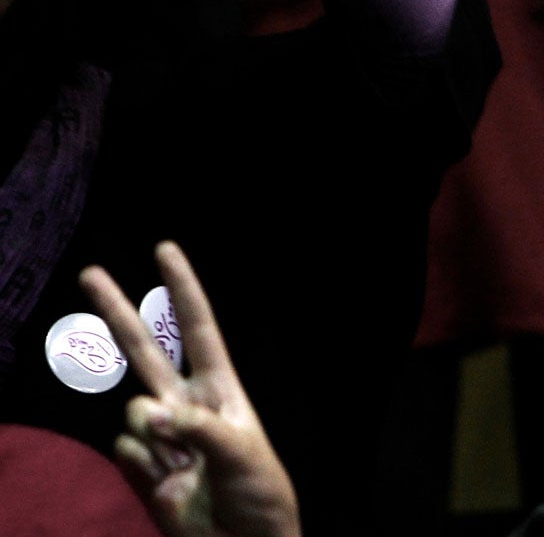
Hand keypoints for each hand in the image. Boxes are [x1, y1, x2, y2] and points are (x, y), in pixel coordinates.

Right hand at [80, 243, 300, 536]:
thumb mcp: (239, 451)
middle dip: (118, 311)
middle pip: (145, 348)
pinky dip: (144, 466)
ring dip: (156, 438)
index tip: (165, 249)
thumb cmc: (258, 490)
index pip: (197, 328)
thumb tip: (146, 414)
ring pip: (134, 409)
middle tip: (90, 272)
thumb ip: (194, 428)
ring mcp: (161, 432)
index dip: (181, 289)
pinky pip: (125, 449)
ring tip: (187, 467)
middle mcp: (187, 402)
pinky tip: (170, 481)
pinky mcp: (142, 463)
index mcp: (220, 387)